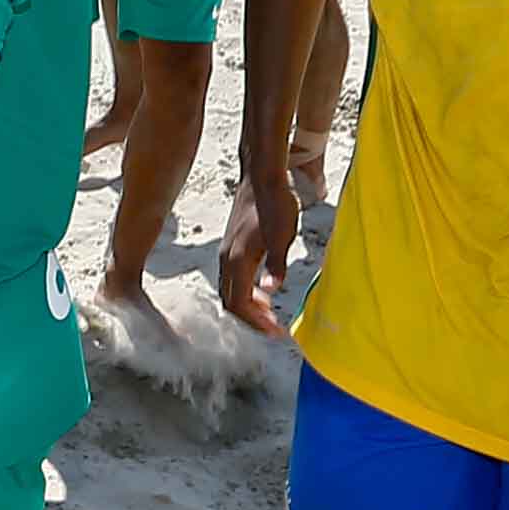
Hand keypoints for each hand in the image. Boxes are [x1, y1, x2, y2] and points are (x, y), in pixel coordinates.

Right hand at [219, 174, 297, 334]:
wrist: (262, 178)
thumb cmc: (274, 203)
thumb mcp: (282, 235)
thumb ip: (276, 264)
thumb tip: (271, 289)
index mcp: (238, 260)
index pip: (240, 303)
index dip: (256, 322)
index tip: (275, 332)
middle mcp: (227, 259)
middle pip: (231, 302)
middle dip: (251, 320)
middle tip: (274, 329)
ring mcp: (226, 253)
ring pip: (230, 291)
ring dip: (248, 306)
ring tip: (270, 312)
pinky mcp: (231, 246)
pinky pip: (233, 279)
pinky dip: (246, 292)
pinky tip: (263, 289)